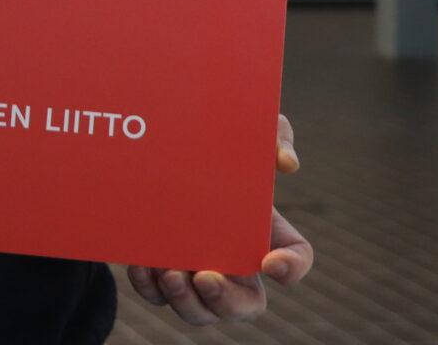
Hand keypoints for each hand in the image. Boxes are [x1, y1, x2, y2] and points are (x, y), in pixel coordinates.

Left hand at [124, 113, 314, 324]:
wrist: (163, 144)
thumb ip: (275, 135)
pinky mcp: (161, 269)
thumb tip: (285, 163)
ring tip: (170, 272)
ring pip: (198, 309)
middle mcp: (234, 261)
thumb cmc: (216, 143)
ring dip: (186, 300)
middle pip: (244, 306)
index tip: (272, 262)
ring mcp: (197, 269)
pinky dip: (149, 286)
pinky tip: (141, 264)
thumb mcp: (248, 128)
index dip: (292, 267)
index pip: (296, 259)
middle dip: (226, 301)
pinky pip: (156, 294)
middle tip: (206, 277)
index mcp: (264, 232)